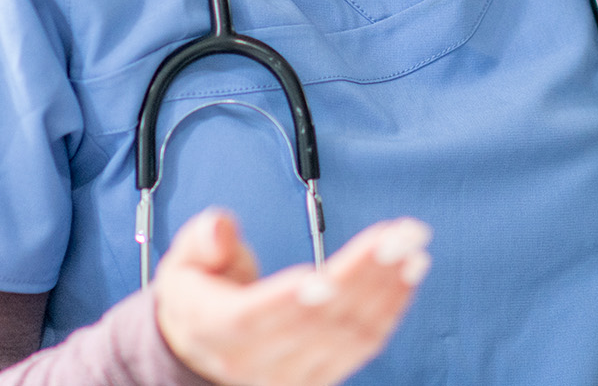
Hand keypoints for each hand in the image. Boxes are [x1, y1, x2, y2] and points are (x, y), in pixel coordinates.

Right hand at [151, 208, 430, 385]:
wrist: (202, 348)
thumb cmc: (200, 296)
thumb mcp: (185, 261)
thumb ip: (203, 241)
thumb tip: (220, 227)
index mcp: (213, 329)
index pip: (251, 319)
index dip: (288, 300)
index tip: (324, 280)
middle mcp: (254, 363)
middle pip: (316, 320)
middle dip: (364, 273)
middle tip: (400, 235)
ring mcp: (291, 377)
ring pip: (347, 335)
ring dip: (387, 289)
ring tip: (412, 248)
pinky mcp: (320, 378)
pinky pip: (362, 346)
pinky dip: (390, 308)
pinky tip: (408, 275)